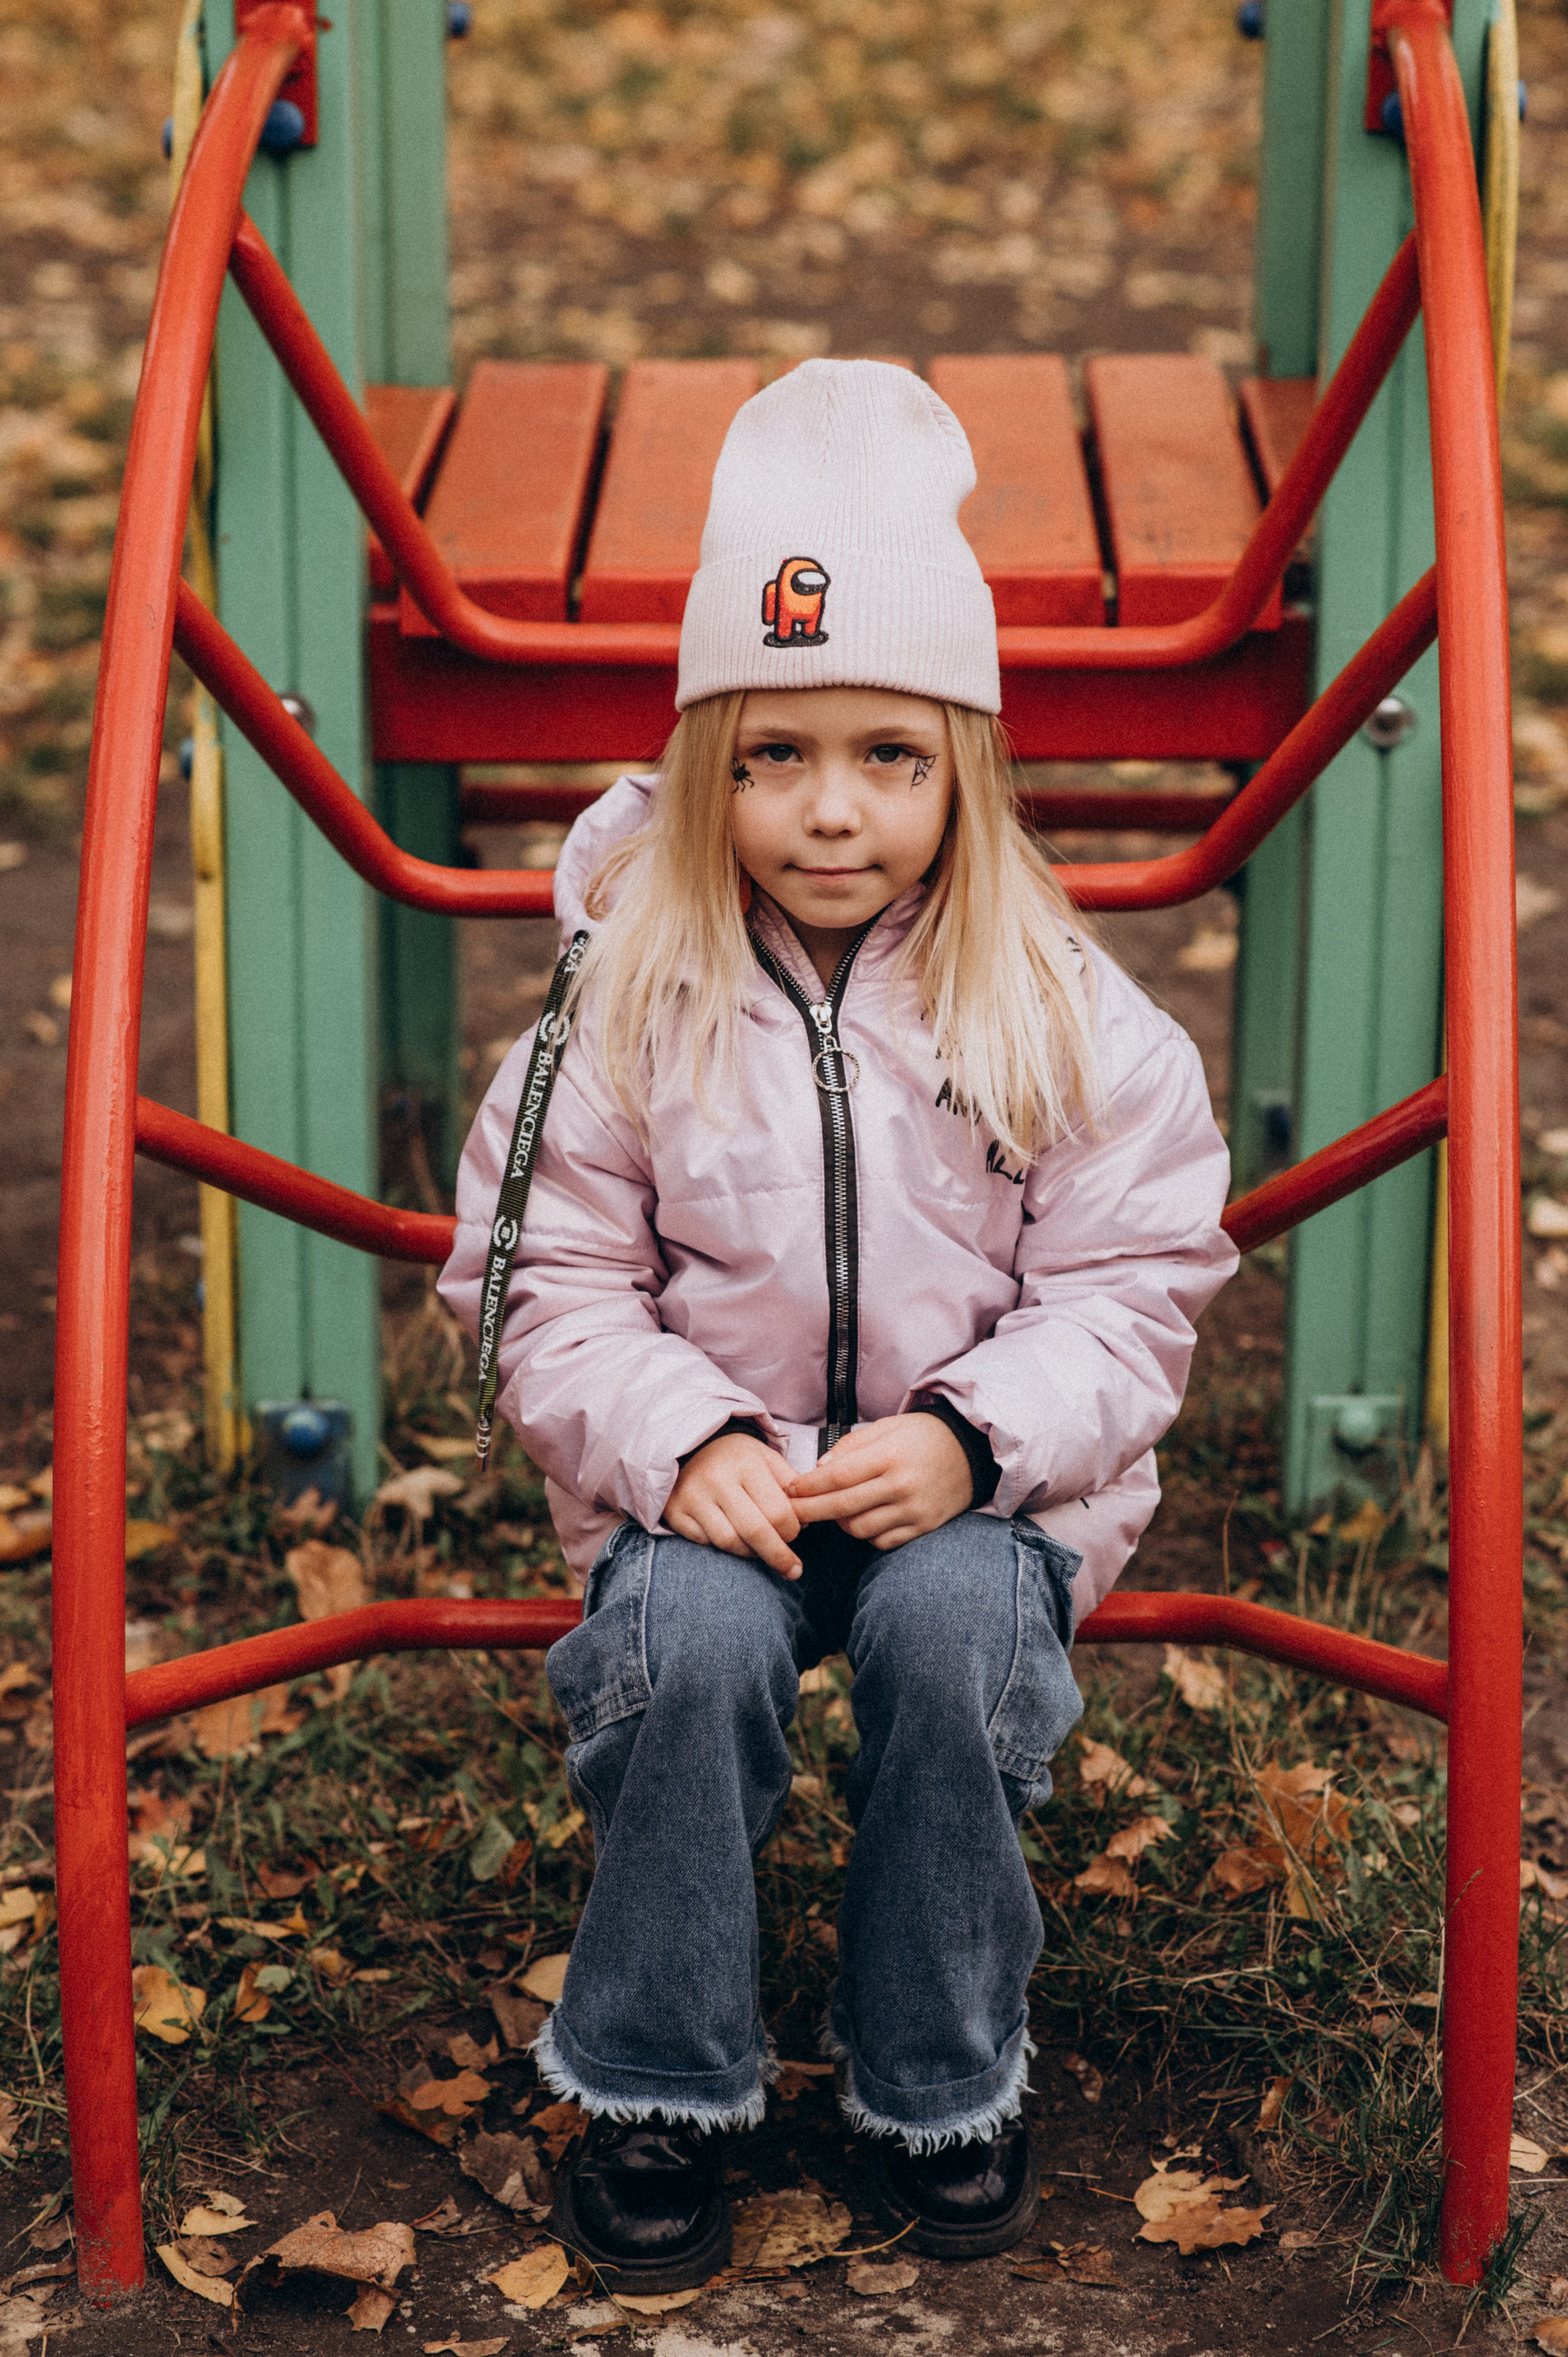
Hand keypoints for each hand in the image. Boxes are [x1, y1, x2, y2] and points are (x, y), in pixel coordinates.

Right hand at [664, 1433, 802, 1578]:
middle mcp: (716, 1478)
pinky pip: (705, 1543)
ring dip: (751, 1553)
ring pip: (729, 1543)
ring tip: (761, 1551)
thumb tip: (807, 1520)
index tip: (795, 1535)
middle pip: (755, 1532)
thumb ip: (790, 1485)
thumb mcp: (767, 1459)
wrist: (688, 1445)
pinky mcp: (675, 1511)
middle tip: (793, 1571)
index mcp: (746, 1462)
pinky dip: (723, 1547)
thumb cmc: (736, 1457)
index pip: (777, 1512)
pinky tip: (734, 1540)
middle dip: (778, 1556)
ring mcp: (692, 1496)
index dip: (791, 1531)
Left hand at [788, 1413, 972, 1549]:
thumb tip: (818, 1469)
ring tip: (834, 1510)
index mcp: (890, 1455)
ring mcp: (914, 1510)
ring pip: (860, 1530)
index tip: (789, 1490)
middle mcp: (902, 1485)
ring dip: (839, 1523)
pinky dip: (866, 1535)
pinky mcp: (924, 1527)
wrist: (972, 1452)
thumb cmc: (923, 1436)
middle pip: (843, 1507)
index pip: (838, 1477)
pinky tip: (863, 1519)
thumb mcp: (887, 1426)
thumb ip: (851, 1446)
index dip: (808, 1486)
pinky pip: (883, 1542)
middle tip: (791, 1512)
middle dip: (810, 1511)